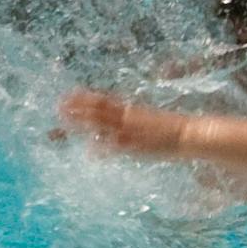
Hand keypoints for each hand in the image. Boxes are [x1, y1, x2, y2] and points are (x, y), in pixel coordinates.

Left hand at [59, 90, 191, 157]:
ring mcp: (131, 131)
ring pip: (102, 124)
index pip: (103, 100)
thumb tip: (119, 118)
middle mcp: (128, 117)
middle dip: (77, 108)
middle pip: (97, 110)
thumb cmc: (169, 128)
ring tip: (65, 120)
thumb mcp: (147, 118)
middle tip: (58, 106)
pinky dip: (103, 149)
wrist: (188, 134)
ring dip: (83, 122)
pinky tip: (90, 153)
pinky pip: (116, 148)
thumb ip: (130, 118)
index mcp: (131, 109)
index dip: (84, 98)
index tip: (68, 94)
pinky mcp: (137, 146)